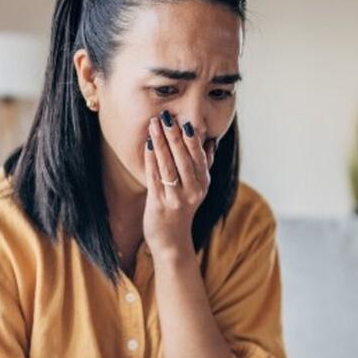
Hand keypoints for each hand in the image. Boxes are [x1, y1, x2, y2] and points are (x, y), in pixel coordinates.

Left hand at [143, 110, 212, 257]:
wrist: (172, 241)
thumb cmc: (182, 210)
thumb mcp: (198, 188)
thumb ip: (204, 165)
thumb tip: (211, 141)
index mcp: (203, 183)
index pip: (198, 156)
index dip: (191, 137)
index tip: (183, 119)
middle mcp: (193, 190)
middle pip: (183, 158)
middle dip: (173, 135)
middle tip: (165, 116)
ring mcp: (176, 198)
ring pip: (168, 165)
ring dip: (160, 143)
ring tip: (153, 125)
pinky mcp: (160, 204)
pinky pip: (155, 177)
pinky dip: (151, 159)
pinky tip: (147, 145)